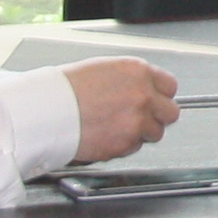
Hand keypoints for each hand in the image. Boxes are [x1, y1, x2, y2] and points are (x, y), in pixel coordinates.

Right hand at [62, 57, 180, 162]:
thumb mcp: (103, 69)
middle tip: (139, 118)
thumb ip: (131, 80)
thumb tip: (145, 90)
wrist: (46, 111)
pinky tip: (105, 135)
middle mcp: (143, 95)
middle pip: (170, 112)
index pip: (170, 86)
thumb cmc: (65, 89)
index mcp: (138, 72)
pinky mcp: (126, 143)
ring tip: (115, 127)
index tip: (153, 100)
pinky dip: (123, 145)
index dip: (160, 95)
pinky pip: (134, 147)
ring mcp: (137, 121)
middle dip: (157, 116)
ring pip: (155, 133)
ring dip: (140, 133)